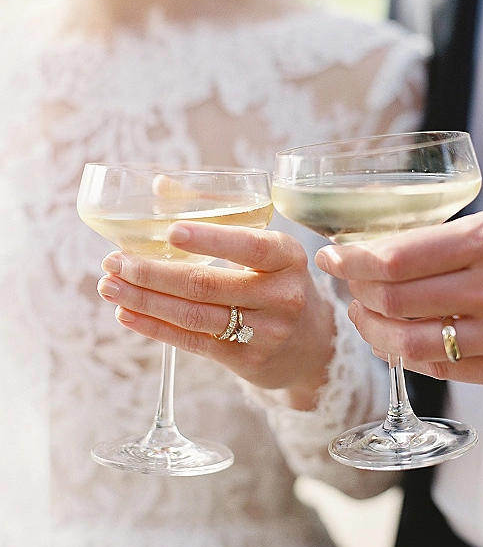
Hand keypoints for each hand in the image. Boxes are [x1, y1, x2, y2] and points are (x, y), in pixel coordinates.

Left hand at [97, 221, 334, 408]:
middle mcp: (281, 296)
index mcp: (287, 257)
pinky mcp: (245, 361)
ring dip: (144, 301)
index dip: (209, 239)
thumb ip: (219, 214)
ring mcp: (265, 332)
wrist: (309, 346)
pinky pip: (192, 342)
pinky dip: (155, 327)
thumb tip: (161, 185)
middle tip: (113, 261)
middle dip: (152, 273)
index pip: (249, 246)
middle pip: (207, 284)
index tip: (168, 232)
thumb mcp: (266, 249)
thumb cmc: (277, 283)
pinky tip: (127, 314)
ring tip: (109, 286)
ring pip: (194, 316)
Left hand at [315, 209, 482, 386]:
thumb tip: (376, 251)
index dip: (350, 260)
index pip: (394, 258)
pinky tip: (395, 336)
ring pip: (406, 343)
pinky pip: (438, 368)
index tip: (332, 255)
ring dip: (371, 328)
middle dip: (355, 290)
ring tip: (363, 311)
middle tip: (347, 281)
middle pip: (392, 300)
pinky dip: (405, 352)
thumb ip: (443, 240)